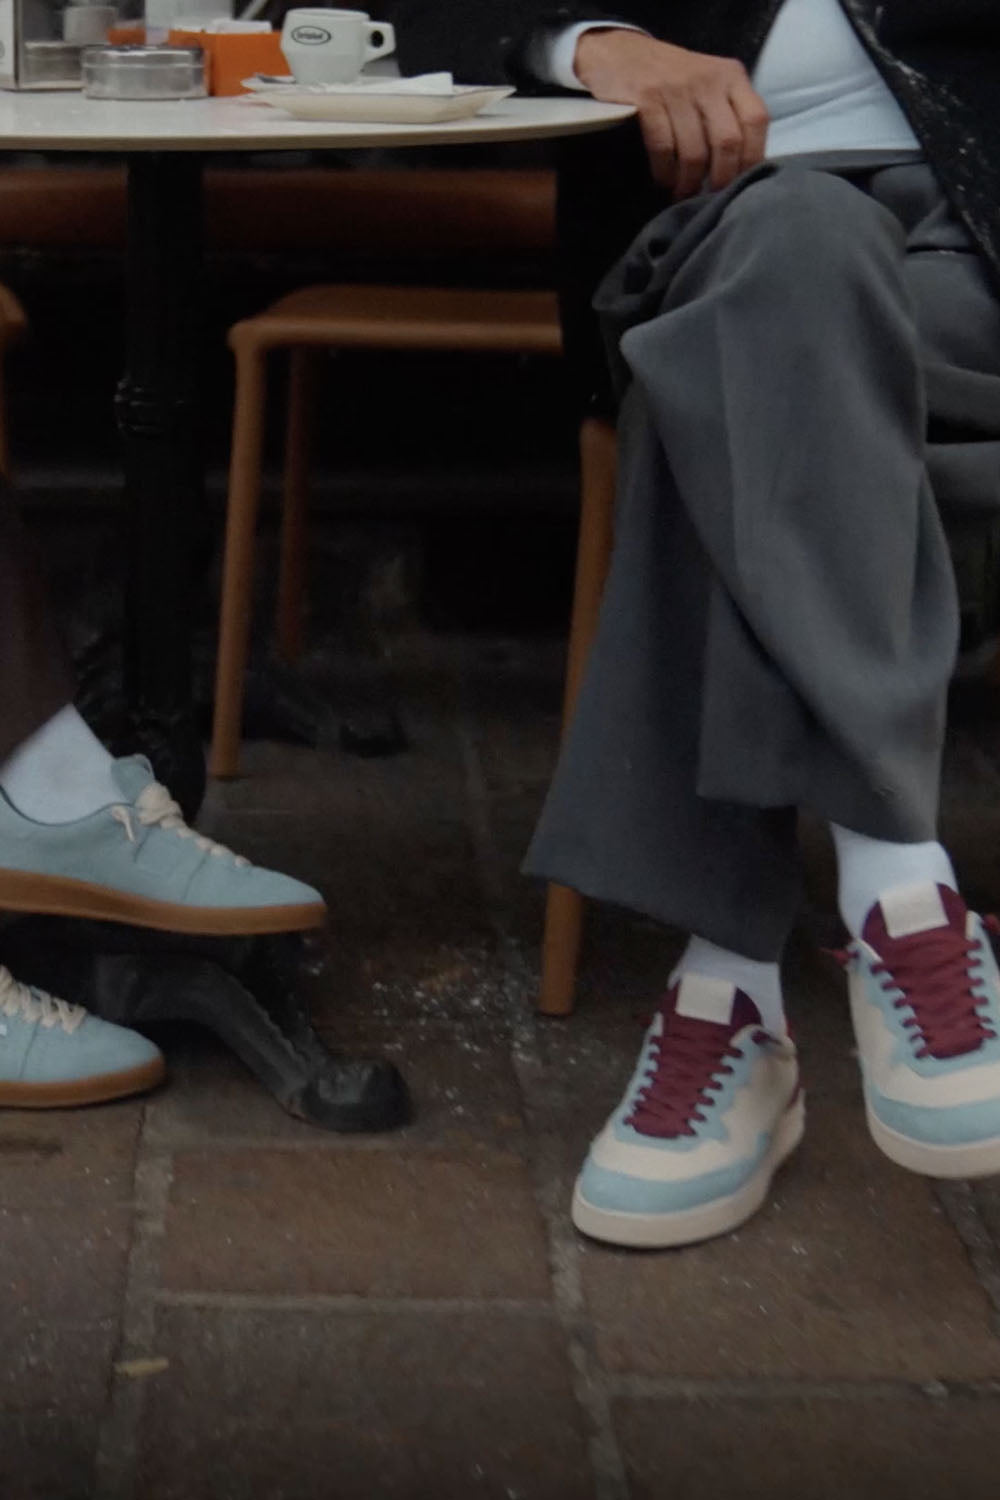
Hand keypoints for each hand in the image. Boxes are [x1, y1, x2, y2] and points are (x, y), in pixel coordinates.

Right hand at [574, 29, 769, 197]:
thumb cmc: (669, 78)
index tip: (739, 184)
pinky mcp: (647, 99)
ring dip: (689, 183)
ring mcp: (677, 88)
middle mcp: (708, 79)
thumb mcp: (708, 83)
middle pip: (727, 141)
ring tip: (683, 195)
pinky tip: (664, 180)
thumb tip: (741, 168)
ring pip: (695, 151)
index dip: (751, 159)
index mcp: (731, 76)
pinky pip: (663, 147)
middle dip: (720, 179)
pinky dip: (664, 172)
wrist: (618, 53)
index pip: (756, 121)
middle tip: (709, 197)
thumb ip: (728, 113)